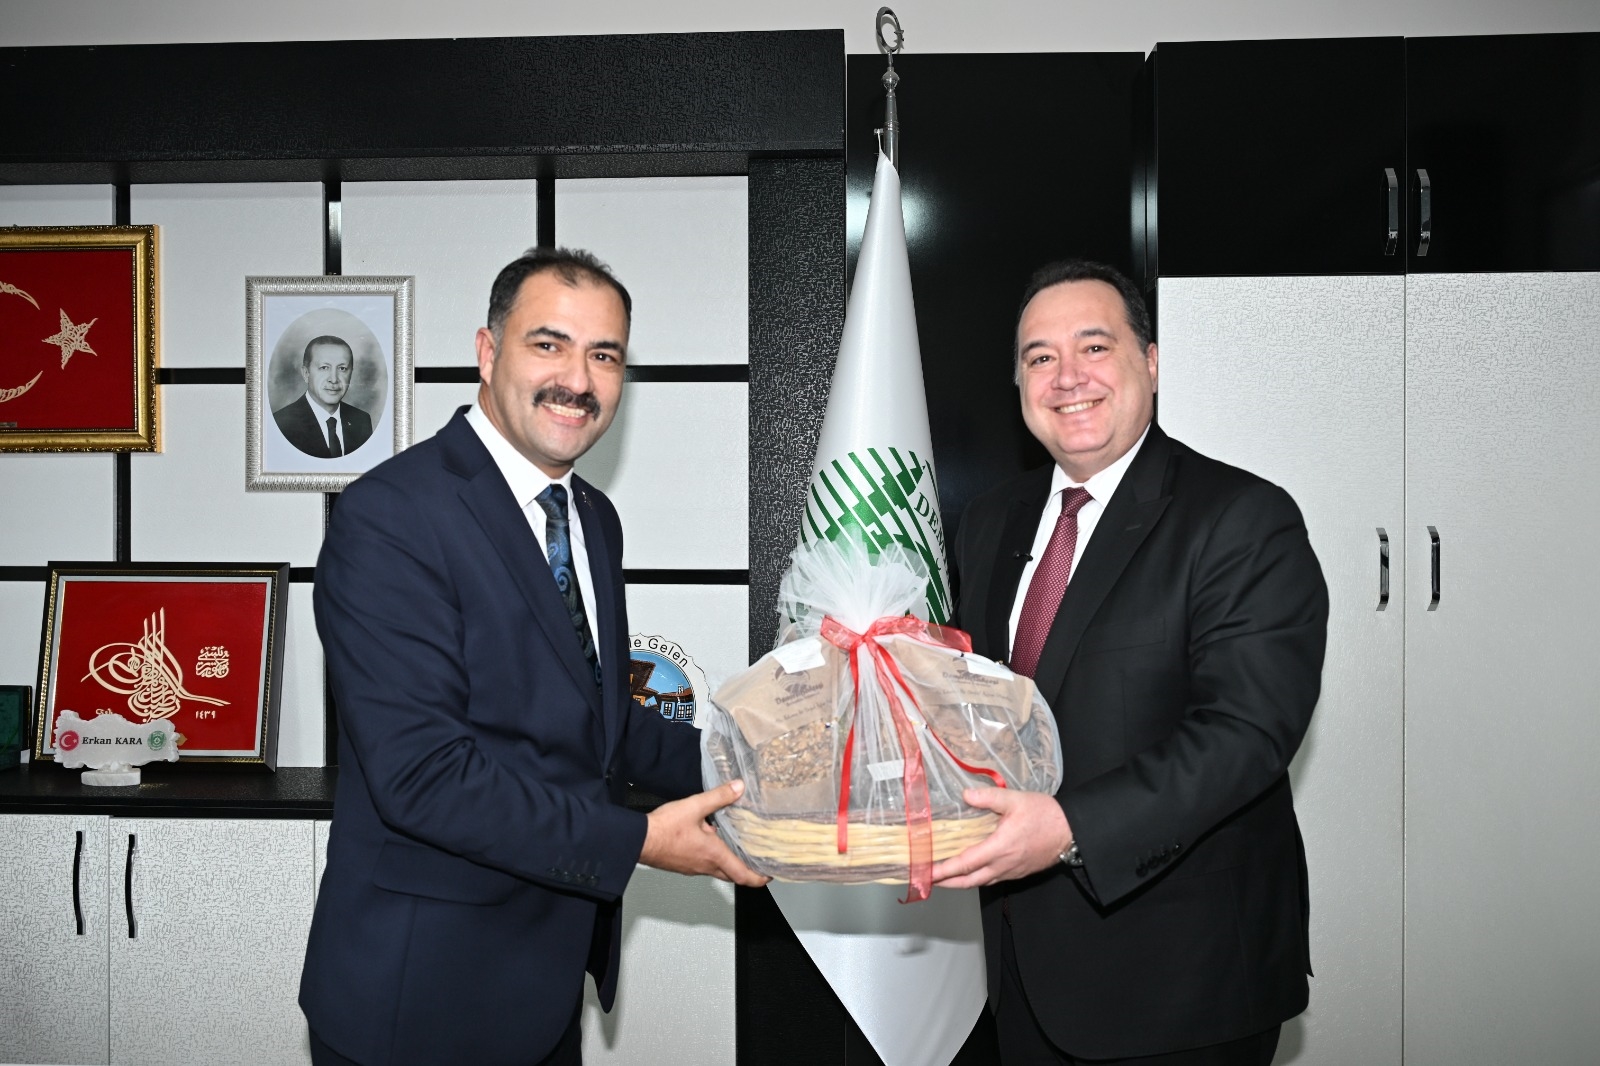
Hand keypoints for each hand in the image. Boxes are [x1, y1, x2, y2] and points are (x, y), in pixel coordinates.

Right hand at [640, 779, 768, 886]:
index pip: (743, 875)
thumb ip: (719, 797)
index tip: (770, 874)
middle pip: (732, 876)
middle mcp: (705, 866)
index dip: (759, 877)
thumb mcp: (694, 806)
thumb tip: (738, 788)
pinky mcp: (683, 865)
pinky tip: (709, 841)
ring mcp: (693, 868)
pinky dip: (713, 858)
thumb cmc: (664, 829)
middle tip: (757, 862)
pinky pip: (704, 865)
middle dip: (747, 871)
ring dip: (729, 863)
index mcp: (714, 855)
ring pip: (718, 870)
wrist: (638, 840)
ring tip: (737, 848)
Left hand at [930, 787, 1073, 888]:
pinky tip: (973, 871)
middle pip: (969, 881)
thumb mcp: (1015, 799)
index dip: (943, 870)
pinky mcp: (1019, 872)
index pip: (964, 864)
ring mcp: (1012, 871)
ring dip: (961, 882)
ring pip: (981, 882)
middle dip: (947, 882)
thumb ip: (988, 797)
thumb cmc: (1045, 814)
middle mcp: (1003, 864)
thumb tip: (966, 795)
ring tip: (946, 877)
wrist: (1071, 830)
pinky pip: (993, 879)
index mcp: (999, 848)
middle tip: (928, 880)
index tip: (927, 873)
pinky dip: (978, 878)